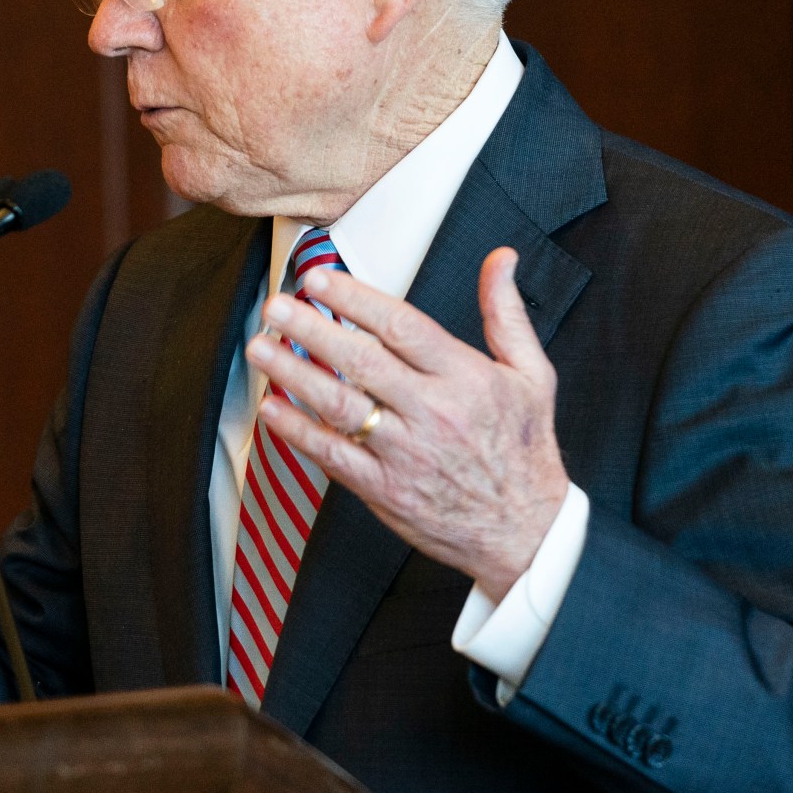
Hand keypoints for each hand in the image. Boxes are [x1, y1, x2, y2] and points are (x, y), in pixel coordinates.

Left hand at [247, 247, 568, 598]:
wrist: (525, 532)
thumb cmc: (525, 451)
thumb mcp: (532, 375)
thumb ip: (506, 313)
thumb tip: (500, 260)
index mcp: (465, 378)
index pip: (401, 327)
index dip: (355, 300)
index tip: (319, 280)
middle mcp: (432, 412)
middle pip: (361, 361)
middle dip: (311, 329)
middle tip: (276, 307)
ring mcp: (405, 453)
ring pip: (339, 406)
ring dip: (293, 374)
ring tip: (260, 348)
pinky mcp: (385, 489)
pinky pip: (333, 455)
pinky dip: (298, 432)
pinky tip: (272, 409)